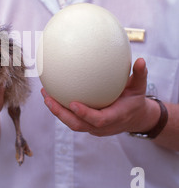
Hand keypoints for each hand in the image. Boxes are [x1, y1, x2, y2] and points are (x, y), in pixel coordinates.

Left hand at [41, 58, 159, 135]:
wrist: (135, 118)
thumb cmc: (135, 100)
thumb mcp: (140, 88)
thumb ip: (140, 75)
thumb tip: (141, 60)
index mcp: (115, 117)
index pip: (98, 120)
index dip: (85, 114)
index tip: (73, 104)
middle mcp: (102, 126)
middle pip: (78, 125)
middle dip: (61, 114)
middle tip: (49, 99)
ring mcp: (93, 128)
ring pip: (72, 123)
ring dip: (57, 111)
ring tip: (45, 95)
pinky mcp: (87, 125)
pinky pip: (72, 119)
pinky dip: (60, 109)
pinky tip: (51, 95)